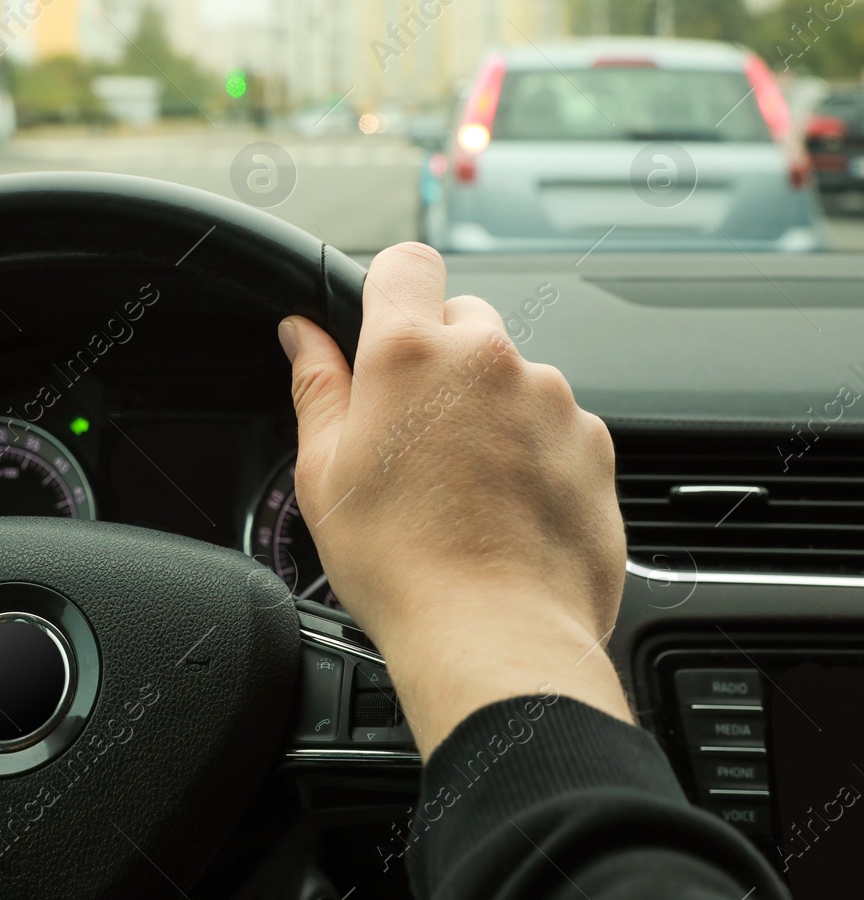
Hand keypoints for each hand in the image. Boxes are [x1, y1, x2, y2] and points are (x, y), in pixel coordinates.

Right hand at [278, 242, 629, 754]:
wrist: (495, 637)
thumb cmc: (402, 564)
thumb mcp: (324, 472)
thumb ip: (317, 385)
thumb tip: (303, 336)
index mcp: (413, 354)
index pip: (406, 262)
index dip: (390, 288)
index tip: (380, 325)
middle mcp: (490, 360)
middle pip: (462, 320)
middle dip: (437, 362)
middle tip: (409, 436)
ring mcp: (552, 400)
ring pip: (511, 376)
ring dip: (487, 409)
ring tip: (458, 486)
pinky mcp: (595, 444)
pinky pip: (554, 423)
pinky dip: (530, 450)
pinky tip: (501, 506)